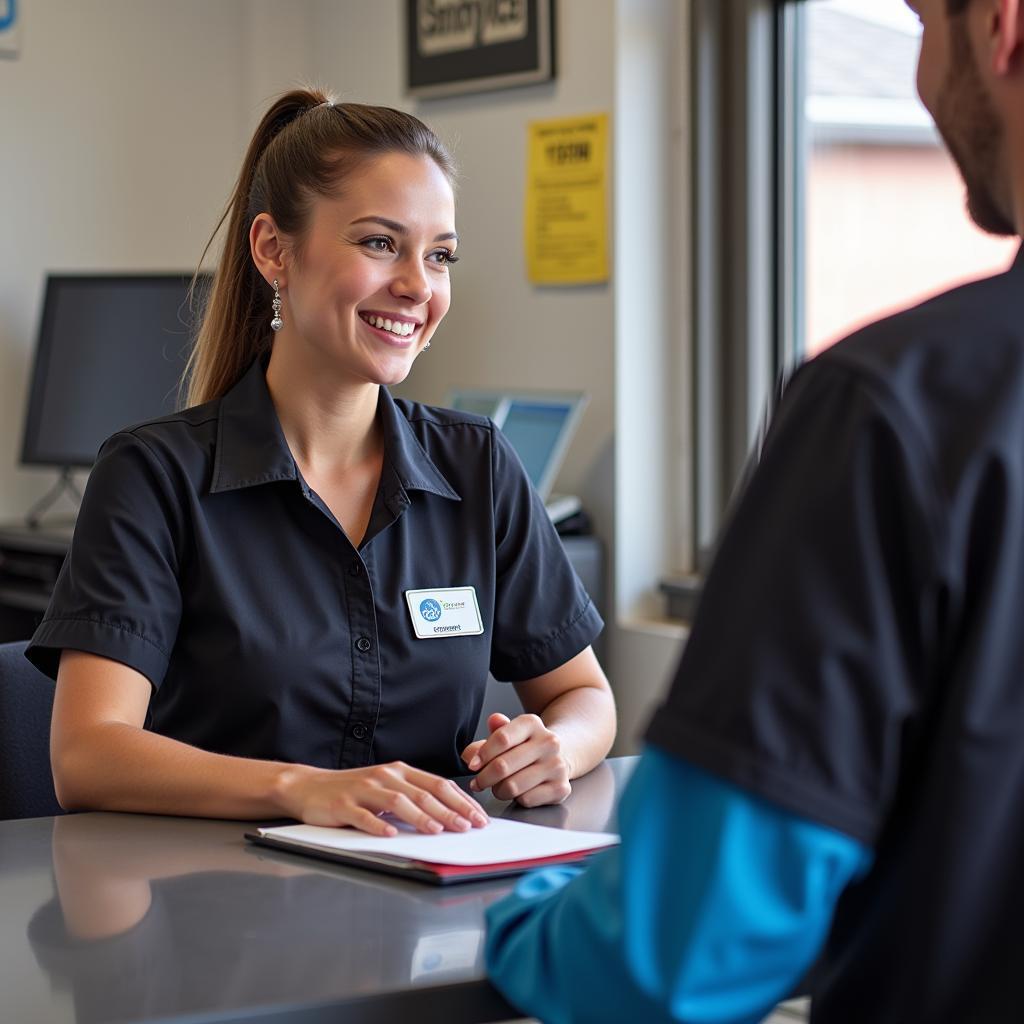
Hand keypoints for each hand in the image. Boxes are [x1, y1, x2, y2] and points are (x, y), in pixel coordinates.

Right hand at [278, 761, 488, 835]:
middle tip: (468, 826)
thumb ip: (413, 796)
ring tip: (437, 830)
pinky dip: (378, 825)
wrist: (309, 786)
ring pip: (398, 802)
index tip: (478, 816)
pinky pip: (363, 816)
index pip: (438, 784)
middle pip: (423, 793)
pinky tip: (390, 835)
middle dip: (449, 810)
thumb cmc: (353, 790)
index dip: (460, 800)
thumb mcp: (387, 787)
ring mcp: (364, 789)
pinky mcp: (343, 805)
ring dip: (420, 817)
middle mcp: (385, 776)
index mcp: (400, 771)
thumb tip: (449, 815)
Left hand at [461, 713, 570, 806]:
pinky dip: (516, 799)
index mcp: (532, 723)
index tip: (472, 765)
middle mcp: (548, 742)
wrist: (560, 754)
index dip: (482, 754)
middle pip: (503, 765)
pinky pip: (526, 800)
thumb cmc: (525, 746)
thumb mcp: (508, 734)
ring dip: (498, 790)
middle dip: (484, 778)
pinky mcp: (561, 788)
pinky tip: (518, 792)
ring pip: (512, 786)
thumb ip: (486, 742)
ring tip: (498, 787)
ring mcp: (557, 766)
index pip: (501, 738)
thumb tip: (469, 754)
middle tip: (478, 782)